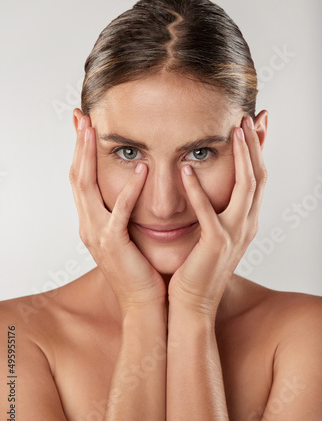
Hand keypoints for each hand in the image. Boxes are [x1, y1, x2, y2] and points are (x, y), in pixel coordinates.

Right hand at [69, 110, 165, 316]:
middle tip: (82, 117)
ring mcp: (97, 235)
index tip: (83, 125)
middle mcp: (88, 225)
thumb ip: (124, 210)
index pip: (81, 179)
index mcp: (92, 221)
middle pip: (76, 177)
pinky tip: (141, 169)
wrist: (145, 303)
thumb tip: (134, 184)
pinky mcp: (113, 245)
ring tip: (95, 131)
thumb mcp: (128, 233)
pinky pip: (119, 213)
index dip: (79, 151)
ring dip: (89, 158)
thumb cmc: (142, 267)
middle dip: (78, 146)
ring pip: (86, 189)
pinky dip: (129, 190)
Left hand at [168, 115, 267, 319]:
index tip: (256, 124)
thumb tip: (207, 187)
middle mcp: (246, 225)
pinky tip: (186, 169)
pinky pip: (208, 212)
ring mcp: (234, 235)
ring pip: (246, 187)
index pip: (258, 179)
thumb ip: (215, 211)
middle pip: (259, 176)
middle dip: (255, 145)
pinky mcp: (215, 245)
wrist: (191, 304)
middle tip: (250, 117)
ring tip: (234, 130)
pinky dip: (198, 189)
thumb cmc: (196, 268)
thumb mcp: (211, 234)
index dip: (258, 151)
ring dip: (241, 157)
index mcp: (245, 221)